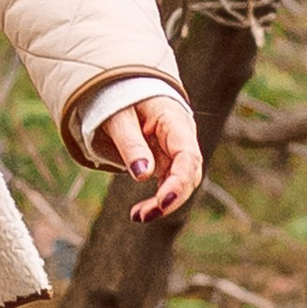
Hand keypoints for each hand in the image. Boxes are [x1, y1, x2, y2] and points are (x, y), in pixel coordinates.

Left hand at [98, 91, 202, 222]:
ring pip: (181, 183)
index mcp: (175, 121)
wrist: (120, 90)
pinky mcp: (166, 162)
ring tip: (138, 216)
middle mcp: (182, 138)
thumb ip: (130, 143)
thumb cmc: (119, 98)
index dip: (179, 181)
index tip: (164, 201)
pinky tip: (140, 213)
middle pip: (189, 174)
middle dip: (171, 198)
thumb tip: (142, 175)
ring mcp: (176, 151)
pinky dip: (157, 200)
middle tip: (143, 215)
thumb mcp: (118, 117)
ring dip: (163, 203)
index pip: (187, 155)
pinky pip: (169, 185)